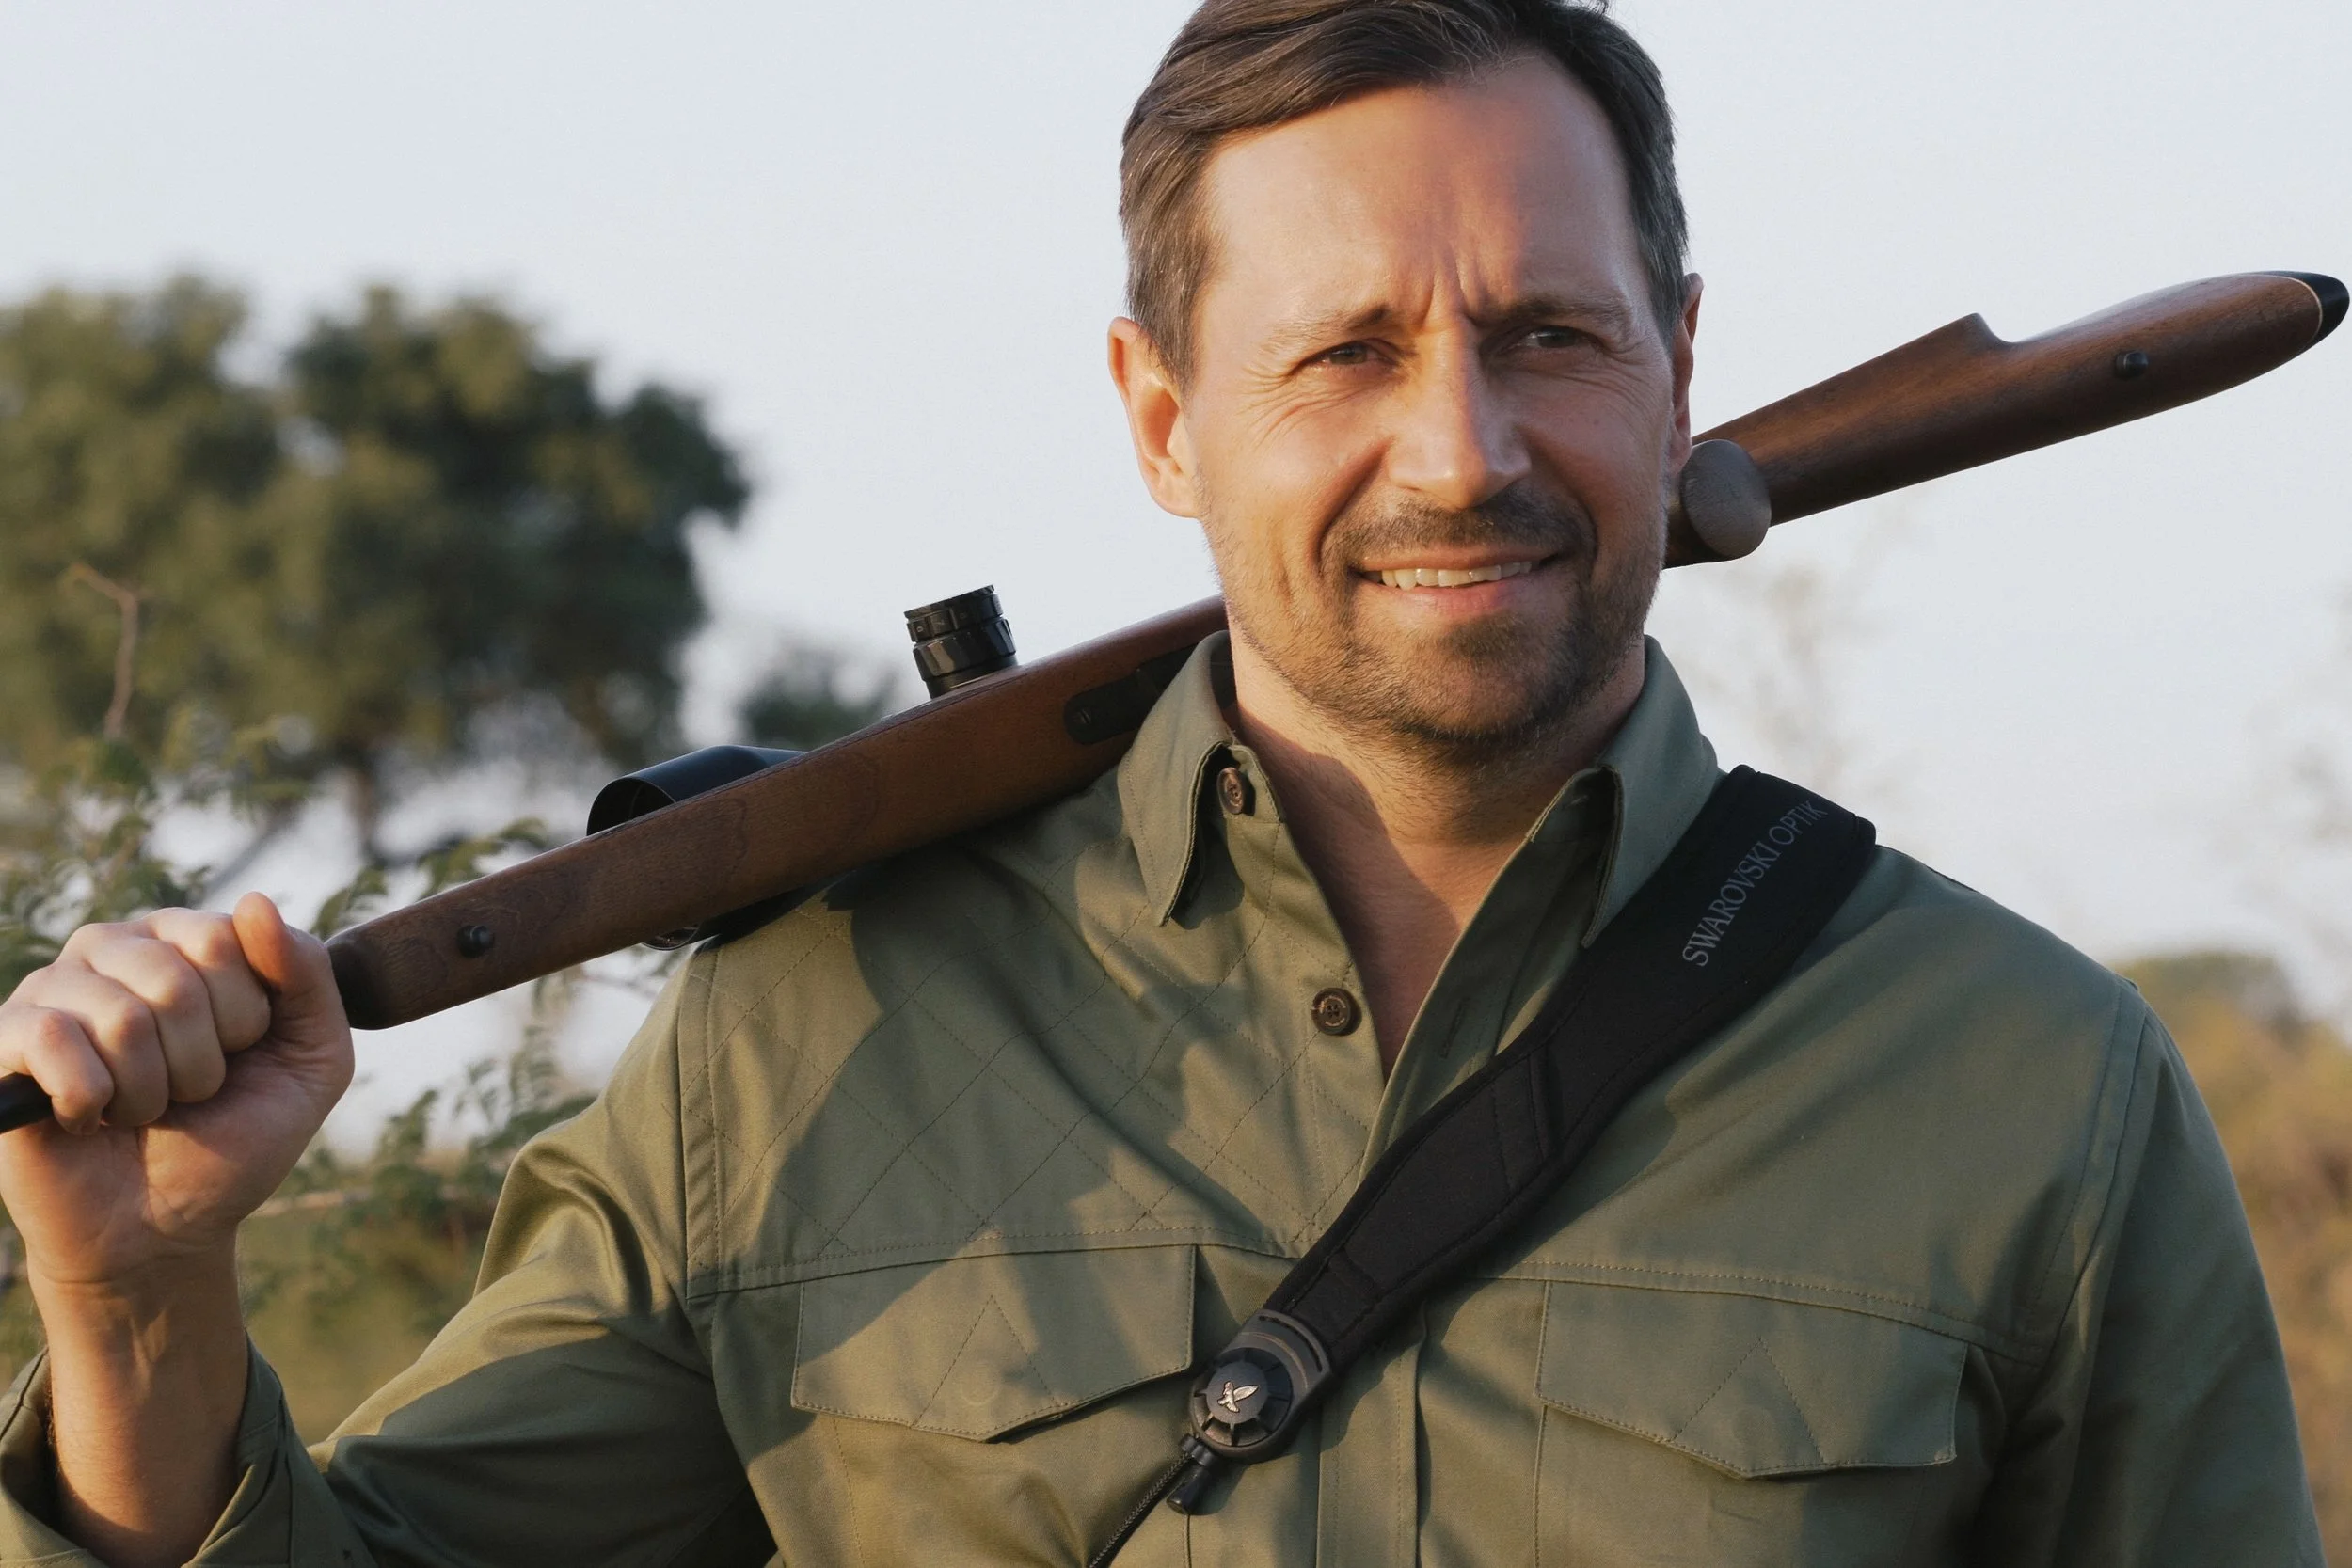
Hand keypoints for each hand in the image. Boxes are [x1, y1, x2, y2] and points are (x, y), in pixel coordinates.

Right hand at [0, 893, 351, 1295]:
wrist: (163, 1229)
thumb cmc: (236, 1139)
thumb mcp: (313, 1061)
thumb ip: (310, 977)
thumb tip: (254, 901)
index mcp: (188, 941)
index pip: (225, 937)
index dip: (246, 1018)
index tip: (240, 1054)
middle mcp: (117, 948)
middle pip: (175, 980)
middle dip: (200, 1063)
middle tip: (187, 1095)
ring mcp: (54, 988)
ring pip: (120, 1018)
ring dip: (149, 1090)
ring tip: (140, 1110)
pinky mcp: (6, 1038)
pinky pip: (51, 1039)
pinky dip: (89, 1100)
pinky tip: (89, 1117)